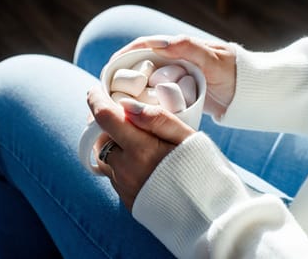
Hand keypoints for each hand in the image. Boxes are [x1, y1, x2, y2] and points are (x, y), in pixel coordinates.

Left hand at [87, 86, 194, 209]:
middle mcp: (126, 170)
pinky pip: (113, 174)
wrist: (212, 217)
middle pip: (99, 137)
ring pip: (104, 156)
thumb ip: (157, 119)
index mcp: (141, 150)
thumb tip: (125, 104)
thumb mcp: (187, 138)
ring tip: (131, 136)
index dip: (96, 100)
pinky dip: (119, 161)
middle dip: (104, 121)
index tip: (96, 90)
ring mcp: (124, 187)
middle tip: (117, 111)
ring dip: (110, 142)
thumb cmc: (205, 171)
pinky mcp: (127, 200)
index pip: (104, 118)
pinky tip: (140, 160)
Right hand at [111, 35, 236, 117]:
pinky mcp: (179, 96)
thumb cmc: (235, 74)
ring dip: (129, 92)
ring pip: (145, 83)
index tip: (110, 68)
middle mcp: (174, 62)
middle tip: (105, 92)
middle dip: (121, 76)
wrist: (251, 96)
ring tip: (113, 106)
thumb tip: (159, 43)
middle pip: (139, 66)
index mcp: (179, 48)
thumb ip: (190, 49)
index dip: (125, 55)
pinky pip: (156, 98)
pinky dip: (143, 104)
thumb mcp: (214, 60)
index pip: (144, 46)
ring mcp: (175, 79)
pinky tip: (133, 115)